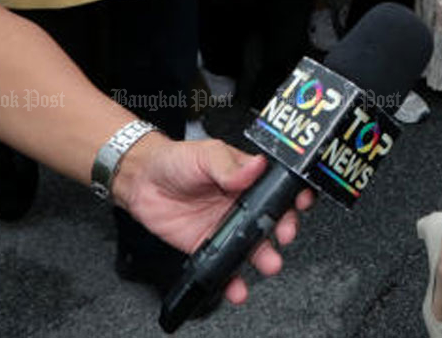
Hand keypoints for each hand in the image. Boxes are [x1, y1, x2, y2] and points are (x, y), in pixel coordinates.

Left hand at [113, 136, 312, 304]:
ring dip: (264, 257)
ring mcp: (226, 225)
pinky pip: (225, 265)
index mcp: (247, 177)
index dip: (294, 195)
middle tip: (284, 234)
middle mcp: (241, 203)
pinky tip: (238, 287)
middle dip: (284, 228)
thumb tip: (255, 166)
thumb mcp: (206, 154)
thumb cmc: (175, 159)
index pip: (279, 186)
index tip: (301, 202)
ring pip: (253, 246)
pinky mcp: (208, 244)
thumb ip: (229, 165)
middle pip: (272, 219)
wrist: (141, 180)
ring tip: (269, 263)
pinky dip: (233, 280)